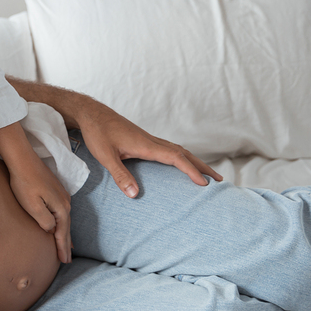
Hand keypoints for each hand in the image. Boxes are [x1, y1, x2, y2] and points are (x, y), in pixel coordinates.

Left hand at [7, 154, 72, 263]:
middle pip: (66, 227)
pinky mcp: (55, 190)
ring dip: (65, 234)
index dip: (62, 248)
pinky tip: (60, 224)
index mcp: (60, 207)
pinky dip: (62, 222)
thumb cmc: (24, 183)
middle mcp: (65, 201)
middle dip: (66, 244)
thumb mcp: (32, 205)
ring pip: (64, 219)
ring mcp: (61, 195)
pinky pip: (61, 211)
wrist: (22, 159)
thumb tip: (51, 229)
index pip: (62, 233)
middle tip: (66, 260)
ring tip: (66, 247)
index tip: (64, 261)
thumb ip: (44, 221)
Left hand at [77, 102, 221, 196]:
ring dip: (194, 162)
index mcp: (146, 145)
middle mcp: (151, 141)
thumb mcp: (106, 156)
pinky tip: (181, 164)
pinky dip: (181, 158)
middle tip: (219, 180)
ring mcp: (149, 140)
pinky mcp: (144, 140)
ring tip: (207, 174)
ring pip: (178, 150)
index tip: (204, 183)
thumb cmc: (97, 133)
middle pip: (183, 154)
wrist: (91, 114)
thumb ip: (120, 175)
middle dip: (202, 167)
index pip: (176, 158)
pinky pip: (169, 149)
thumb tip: (136, 195)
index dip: (191, 170)